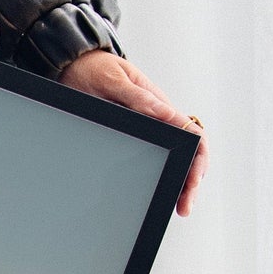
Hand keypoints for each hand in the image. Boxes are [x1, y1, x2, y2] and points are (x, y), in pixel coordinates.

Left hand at [59, 49, 208, 217]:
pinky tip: (161, 195)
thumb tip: (168, 114)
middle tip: (185, 207)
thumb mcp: (115, 81)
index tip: (192, 181)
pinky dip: (162, 177)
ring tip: (178, 207)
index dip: (197, 160)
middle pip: (188, 153)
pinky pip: (155, 158)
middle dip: (190, 181)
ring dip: (179, 183)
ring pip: (174, 159)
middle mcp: (160, 119)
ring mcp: (150, 129)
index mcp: (161, 106)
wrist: (76, 66)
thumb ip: (139, 99)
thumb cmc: (96, 70)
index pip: (193, 135)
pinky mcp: (136, 136)